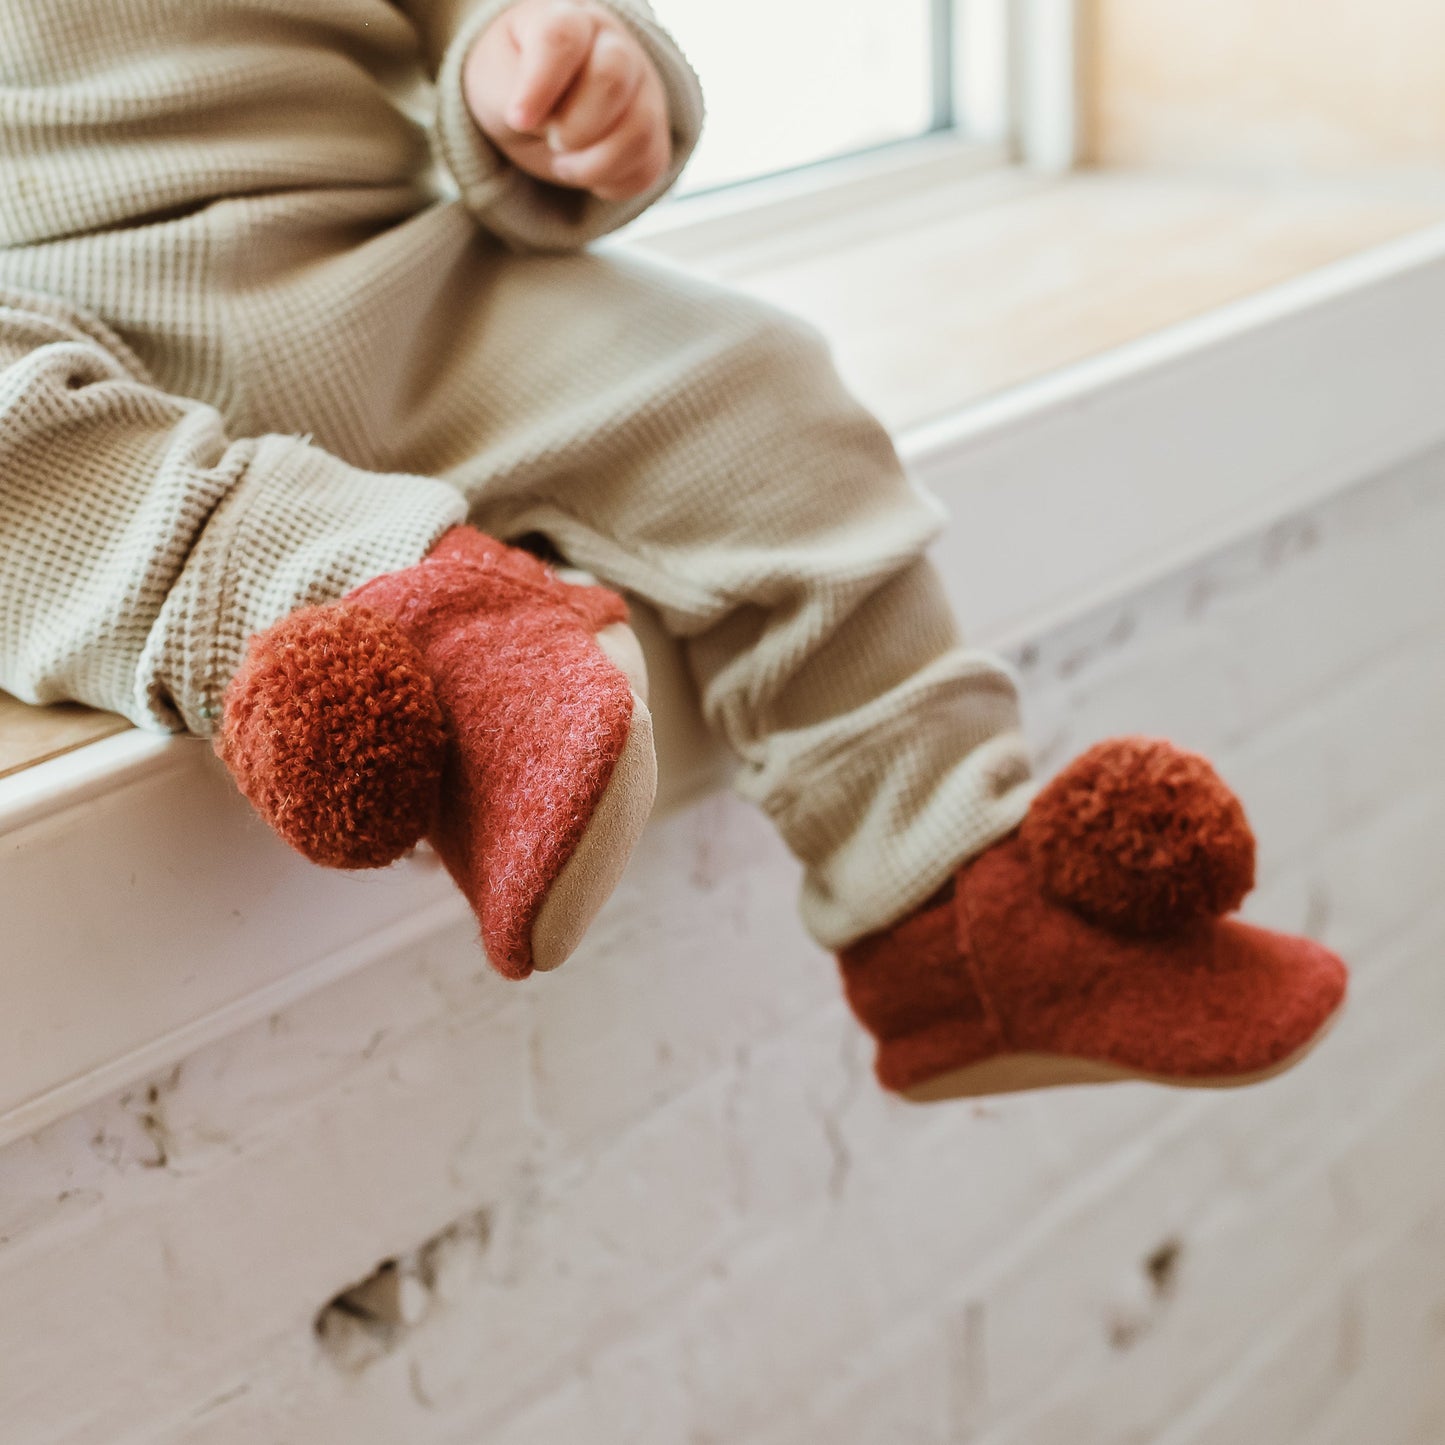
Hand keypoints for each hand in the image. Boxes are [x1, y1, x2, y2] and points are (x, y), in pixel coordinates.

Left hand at [464, 0, 671, 202]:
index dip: (540, 84)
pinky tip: (588, 172)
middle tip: (552, 139)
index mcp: (567, 18)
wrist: (538, 104)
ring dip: (594, 165)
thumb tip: (547, 123)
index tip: (518, 120)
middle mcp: (614, 45)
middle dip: (574, 126)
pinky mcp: (655, 132)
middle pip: (612, 80)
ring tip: (564, 164)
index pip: (562, 38)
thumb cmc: (512, 83)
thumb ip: (512, 97)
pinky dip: (612, 183)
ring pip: (638, 130)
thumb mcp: (493, 84)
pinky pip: (647, 167)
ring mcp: (642, 88)